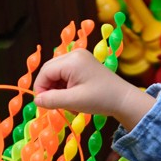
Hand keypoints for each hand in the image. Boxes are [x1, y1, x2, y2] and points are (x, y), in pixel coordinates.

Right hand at [33, 48, 154, 128]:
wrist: (124, 99)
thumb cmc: (101, 99)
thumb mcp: (74, 101)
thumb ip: (52, 100)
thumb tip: (36, 100)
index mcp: (72, 60)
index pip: (45, 72)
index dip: (41, 89)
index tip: (45, 105)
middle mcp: (74, 54)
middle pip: (50, 71)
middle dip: (50, 90)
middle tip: (59, 106)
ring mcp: (80, 58)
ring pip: (57, 74)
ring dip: (58, 91)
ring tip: (71, 105)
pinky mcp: (83, 64)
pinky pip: (66, 74)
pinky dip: (66, 88)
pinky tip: (75, 99)